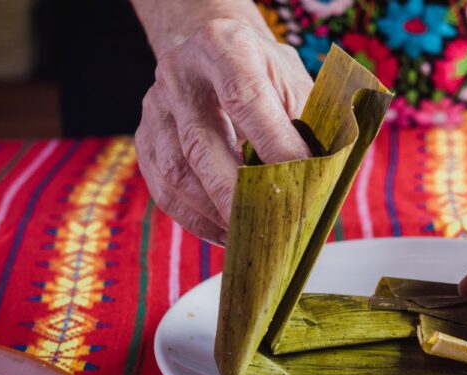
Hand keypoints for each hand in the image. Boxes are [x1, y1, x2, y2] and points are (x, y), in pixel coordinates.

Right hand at [134, 18, 312, 243]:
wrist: (213, 53)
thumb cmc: (265, 72)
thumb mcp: (294, 81)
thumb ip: (309, 124)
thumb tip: (322, 182)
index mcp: (224, 47)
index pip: (245, 98)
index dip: (274, 146)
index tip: (301, 184)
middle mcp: (180, 73)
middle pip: (202, 145)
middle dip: (238, 195)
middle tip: (271, 227)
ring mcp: (155, 107)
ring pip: (177, 173)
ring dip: (216, 213)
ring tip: (251, 235)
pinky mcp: (144, 139)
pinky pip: (164, 190)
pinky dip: (197, 219)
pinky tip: (227, 233)